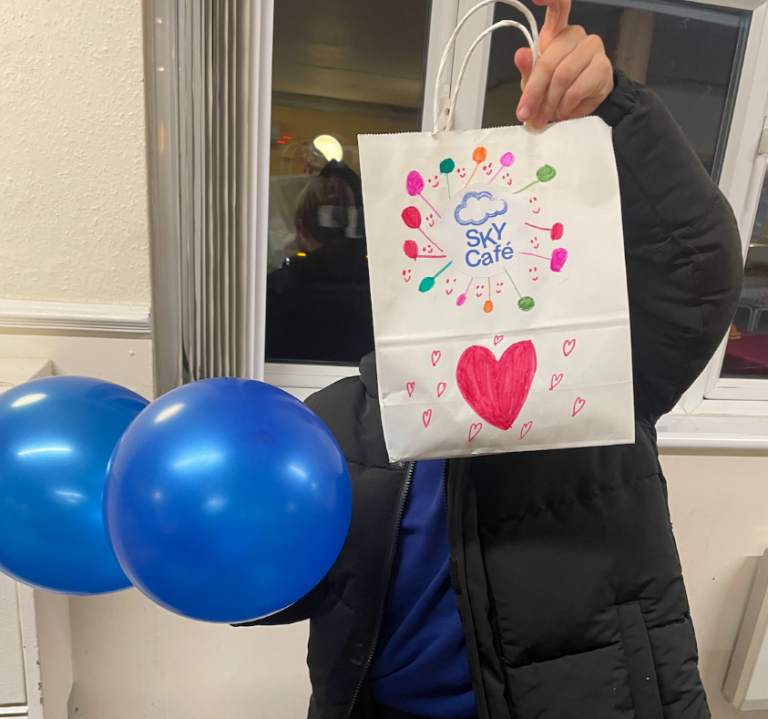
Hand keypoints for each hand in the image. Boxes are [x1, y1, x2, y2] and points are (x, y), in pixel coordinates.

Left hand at [515, 0, 613, 128]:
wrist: (584, 107)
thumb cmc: (556, 90)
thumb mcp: (535, 83)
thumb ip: (528, 70)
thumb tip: (520, 54)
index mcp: (556, 32)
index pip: (557, 8)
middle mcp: (575, 34)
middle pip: (549, 60)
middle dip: (534, 92)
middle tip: (526, 113)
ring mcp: (592, 48)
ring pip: (562, 76)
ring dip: (549, 102)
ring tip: (543, 117)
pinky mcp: (602, 67)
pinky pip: (576, 88)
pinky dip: (565, 105)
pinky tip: (563, 110)